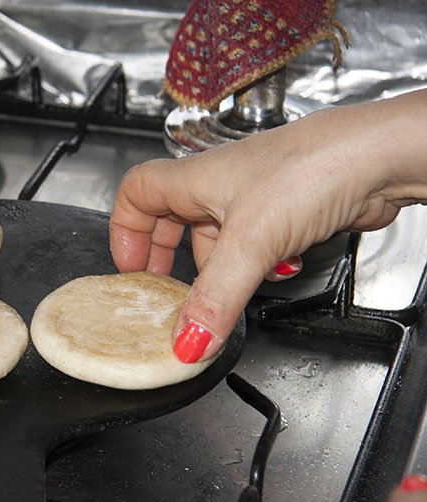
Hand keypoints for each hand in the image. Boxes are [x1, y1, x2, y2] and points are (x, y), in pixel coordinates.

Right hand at [109, 89, 426, 362]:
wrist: (379, 156)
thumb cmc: (314, 167)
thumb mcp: (250, 242)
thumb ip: (215, 298)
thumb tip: (187, 342)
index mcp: (195, 179)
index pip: (136, 194)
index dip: (124, 230)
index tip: (129, 268)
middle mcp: (220, 185)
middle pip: (171, 219)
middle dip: (166, 257)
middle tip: (162, 289)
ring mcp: (254, 197)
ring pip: (216, 237)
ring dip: (216, 269)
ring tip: (220, 295)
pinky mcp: (286, 211)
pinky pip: (254, 245)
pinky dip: (256, 266)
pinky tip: (274, 274)